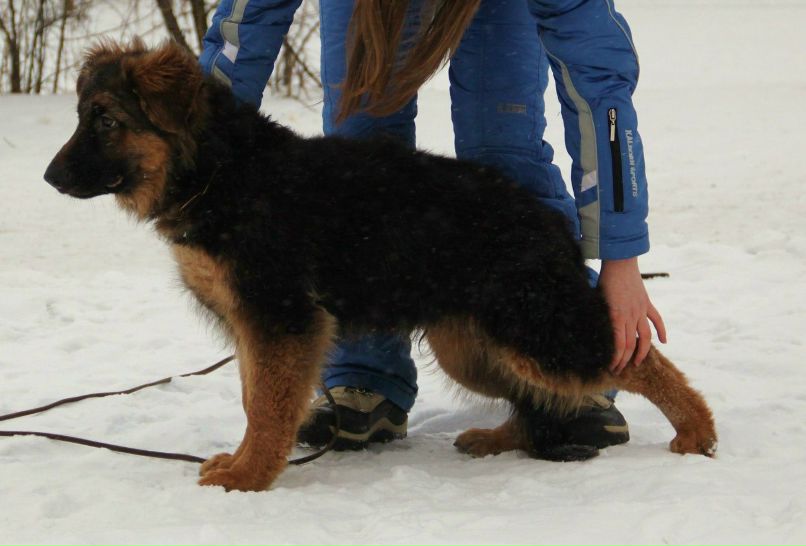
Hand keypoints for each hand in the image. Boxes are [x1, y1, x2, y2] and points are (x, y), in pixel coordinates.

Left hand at [598, 257, 666, 373]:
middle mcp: (630, 316)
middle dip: (624, 360)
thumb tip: (592, 332)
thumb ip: (599, 316)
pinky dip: (662, 330)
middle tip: (619, 370)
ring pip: (645, 336)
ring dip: (642, 352)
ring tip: (637, 363)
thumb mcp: (597, 300)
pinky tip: (664, 342)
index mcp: (616, 316)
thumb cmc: (603, 280)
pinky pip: (657, 319)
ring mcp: (640, 310)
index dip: (616, 358)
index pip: (619, 345)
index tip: (611, 367)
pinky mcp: (647, 303)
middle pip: (630, 344)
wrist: (619, 262)